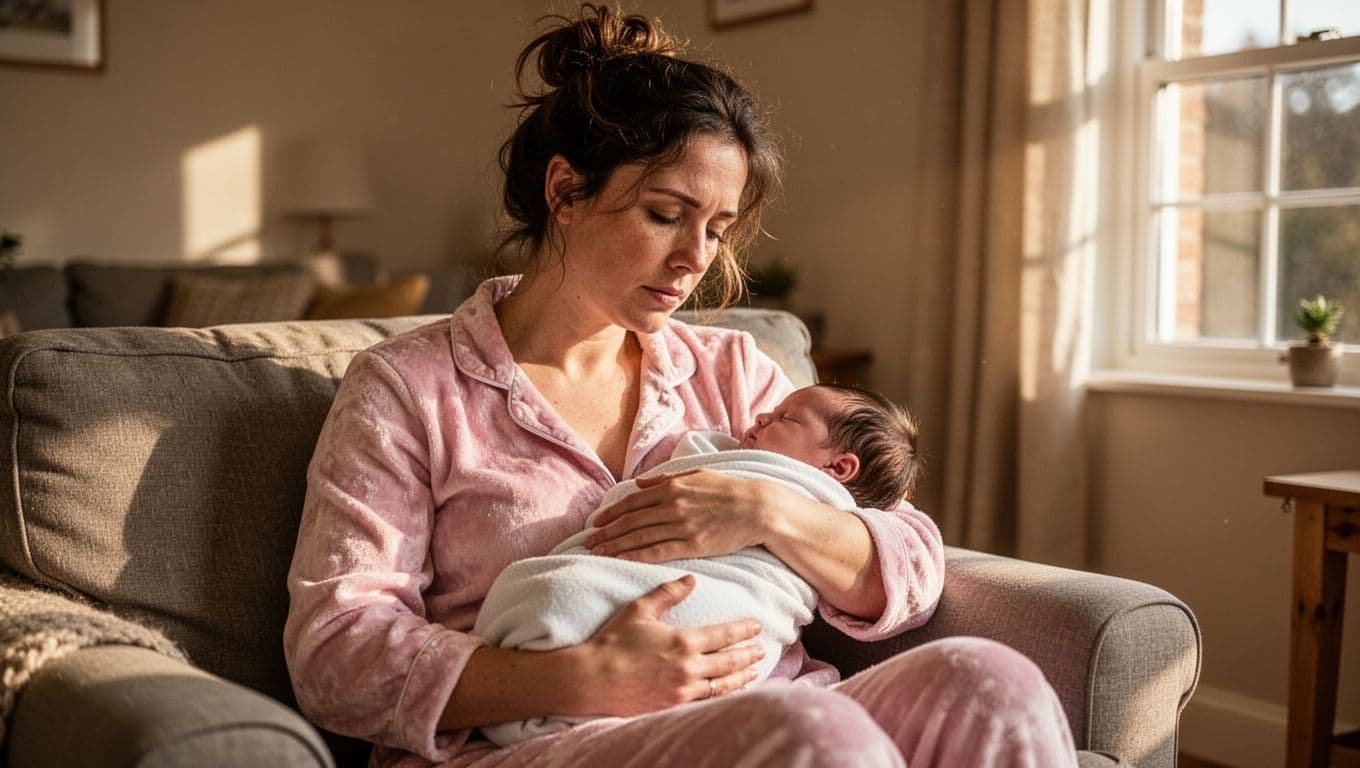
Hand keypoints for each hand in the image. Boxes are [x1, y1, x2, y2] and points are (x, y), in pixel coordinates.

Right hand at [570, 575, 763, 715]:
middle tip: (762, 649)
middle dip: (748, 655)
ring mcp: (683, 689)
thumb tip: (691, 579)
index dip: (743, 631)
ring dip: (741, 676)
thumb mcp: (639, 610)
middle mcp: (688, 667)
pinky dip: (723, 694)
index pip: (723, 635)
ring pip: (723, 684)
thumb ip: (667, 593)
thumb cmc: (613, 642)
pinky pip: (707, 700)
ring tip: (754, 671)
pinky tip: (729, 691)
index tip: (756, 626)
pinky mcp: (674, 705)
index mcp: (683, 641)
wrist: (592, 679)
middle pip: (729, 661)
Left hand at [586, 469, 787, 562]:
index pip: (633, 501)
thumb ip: (667, 479)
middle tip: (588, 540)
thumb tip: (641, 482)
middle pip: (631, 520)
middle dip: (607, 531)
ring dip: (615, 545)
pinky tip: (622, 560)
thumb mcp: (697, 474)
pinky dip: (636, 556)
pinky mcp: (692, 545)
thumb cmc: (729, 490)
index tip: (596, 521)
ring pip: (640, 537)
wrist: (758, 507)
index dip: (612, 512)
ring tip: (597, 552)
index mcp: (672, 487)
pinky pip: (658, 552)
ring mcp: (681, 526)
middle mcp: (672, 505)